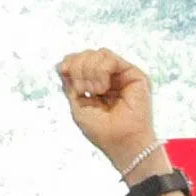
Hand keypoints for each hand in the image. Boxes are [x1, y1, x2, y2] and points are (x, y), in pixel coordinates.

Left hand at [56, 47, 162, 174]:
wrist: (122, 142)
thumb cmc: (101, 131)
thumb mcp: (77, 106)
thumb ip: (70, 84)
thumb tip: (62, 65)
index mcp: (95, 84)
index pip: (78, 61)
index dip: (69, 62)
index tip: (63, 71)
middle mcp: (109, 78)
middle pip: (86, 54)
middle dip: (78, 68)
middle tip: (82, 90)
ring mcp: (121, 75)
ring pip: (98, 53)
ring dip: (89, 71)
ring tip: (94, 91)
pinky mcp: (133, 74)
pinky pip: (109, 58)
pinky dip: (100, 71)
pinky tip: (103, 88)